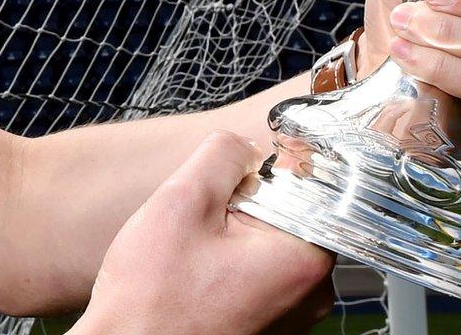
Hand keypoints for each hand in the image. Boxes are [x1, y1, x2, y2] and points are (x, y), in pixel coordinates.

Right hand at [76, 131, 333, 334]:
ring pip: (269, 248)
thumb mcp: (182, 203)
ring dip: (233, 240)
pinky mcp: (269, 332)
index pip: (308, 183)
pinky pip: (257, 281)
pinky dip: (228, 272)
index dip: (263, 168)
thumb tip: (245, 144)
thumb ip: (222, 155)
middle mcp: (310, 295)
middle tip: (201, 224)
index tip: (231, 178)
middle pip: (289, 216)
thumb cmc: (150, 302)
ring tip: (192, 258)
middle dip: (244, 206)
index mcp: (305, 259)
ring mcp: (291, 320)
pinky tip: (195, 281)